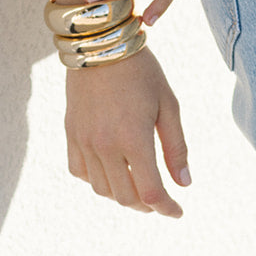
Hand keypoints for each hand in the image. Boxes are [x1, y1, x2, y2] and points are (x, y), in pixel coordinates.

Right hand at [65, 45, 189, 216]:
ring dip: (123, 195)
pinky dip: (97, 181)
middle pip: (126, 197)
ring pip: (102, 190)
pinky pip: (80, 172)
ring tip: (138, 186)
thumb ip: (176, 148)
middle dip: (147, 205)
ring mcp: (84, 141)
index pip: (152, 193)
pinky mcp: (71, 134)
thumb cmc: (142, 72)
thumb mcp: (168, 106)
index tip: (178, 212)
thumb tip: (184, 184)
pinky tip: (111, 172)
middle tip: (160, 200)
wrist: (99, 43)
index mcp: (134, 139)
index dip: (167, 209)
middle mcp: (105, 146)